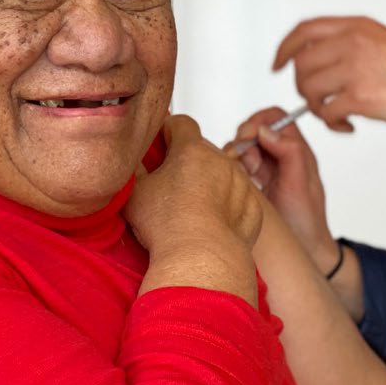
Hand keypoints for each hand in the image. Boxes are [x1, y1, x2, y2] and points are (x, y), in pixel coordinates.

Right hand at [126, 115, 263, 260]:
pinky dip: (227, 205)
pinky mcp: (253, 207)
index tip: (161, 144)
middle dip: (188, 161)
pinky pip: (238, 198)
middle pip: (203, 150)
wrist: (201, 261)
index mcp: (192, 150)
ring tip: (192, 209)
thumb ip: (135, 168)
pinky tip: (212, 224)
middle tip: (171, 185)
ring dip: (210, 182)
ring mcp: (241, 183)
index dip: (169, 130)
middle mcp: (221, 160)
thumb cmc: (167, 226)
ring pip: (223, 173)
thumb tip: (132, 158)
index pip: (181, 123)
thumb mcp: (136, 192)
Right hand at [229, 108, 338, 274]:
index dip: (259, 121)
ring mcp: (267, 169)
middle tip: (246, 162)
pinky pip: (238, 165)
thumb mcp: (301, 185)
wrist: (305, 251)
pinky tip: (240, 182)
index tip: (249, 137)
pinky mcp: (254, 183)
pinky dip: (233, 169)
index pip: (275, 118)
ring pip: (244, 147)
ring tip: (246, 175)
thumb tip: (266, 130)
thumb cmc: (307, 221)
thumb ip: (289, 153)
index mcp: (297, 151)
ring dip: (239, 157)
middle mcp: (281, 156)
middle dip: (245, 141)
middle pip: (255, 130)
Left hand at [272, 16, 385, 132]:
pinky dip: (332, 124)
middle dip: (303, 87)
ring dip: (315, 107)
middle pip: (301, 64)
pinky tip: (348, 125)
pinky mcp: (360, 97)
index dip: (284, 49)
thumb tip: (320, 60)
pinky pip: (325, 113)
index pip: (304, 31)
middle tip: (317, 101)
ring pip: (308, 89)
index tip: (277, 65)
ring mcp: (355, 68)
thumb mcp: (381, 40)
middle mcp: (352, 42)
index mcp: (356, 26)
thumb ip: (350, 43)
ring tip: (335, 114)